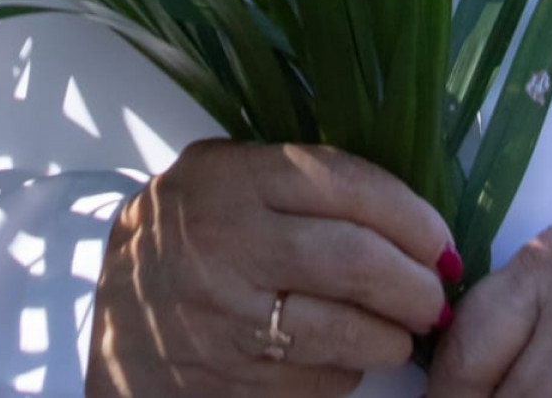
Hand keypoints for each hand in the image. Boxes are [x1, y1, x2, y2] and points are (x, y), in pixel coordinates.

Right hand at [87, 139, 455, 395]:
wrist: (113, 332)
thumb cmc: (179, 240)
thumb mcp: (214, 177)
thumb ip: (286, 175)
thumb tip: (394, 201)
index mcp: (231, 180)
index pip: (343, 183)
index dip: (408, 211)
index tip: (439, 236)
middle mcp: (231, 244)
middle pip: (356, 260)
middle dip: (415, 281)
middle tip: (437, 291)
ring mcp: (231, 320)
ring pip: (347, 330)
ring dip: (394, 335)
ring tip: (405, 328)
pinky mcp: (238, 382)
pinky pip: (323, 379)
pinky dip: (350, 369)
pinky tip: (349, 354)